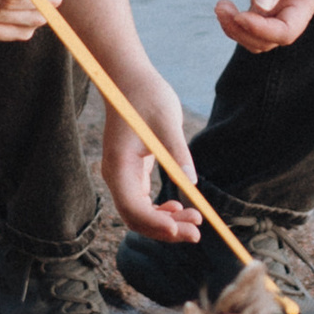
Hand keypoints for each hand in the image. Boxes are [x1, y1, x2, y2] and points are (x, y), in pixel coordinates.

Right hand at [101, 71, 202, 242]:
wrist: (130, 79)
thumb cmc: (147, 95)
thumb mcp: (166, 121)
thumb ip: (177, 152)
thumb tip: (192, 183)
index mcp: (119, 164)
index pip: (132, 207)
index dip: (155, 223)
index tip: (180, 229)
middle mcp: (116, 175)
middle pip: (136, 217)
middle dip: (165, 230)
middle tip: (196, 233)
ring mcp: (122, 175)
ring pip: (140, 213)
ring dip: (165, 222)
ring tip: (194, 220)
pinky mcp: (132, 171)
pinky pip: (143, 201)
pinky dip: (160, 211)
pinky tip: (180, 208)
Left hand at [216, 0, 313, 54]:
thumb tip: (261, 6)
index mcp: (305, 2)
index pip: (286, 32)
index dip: (262, 30)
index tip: (240, 15)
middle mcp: (292, 11)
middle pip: (268, 40)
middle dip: (243, 31)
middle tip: (221, 8)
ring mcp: (277, 8)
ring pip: (255, 36)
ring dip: (235, 28)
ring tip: (220, 6)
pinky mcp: (263, 1)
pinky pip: (248, 23)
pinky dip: (233, 20)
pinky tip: (223, 5)